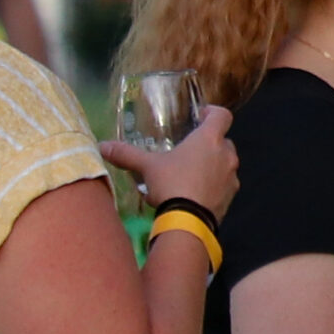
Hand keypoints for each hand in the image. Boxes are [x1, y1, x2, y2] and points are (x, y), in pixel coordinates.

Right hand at [103, 103, 238, 219]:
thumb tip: (102, 146)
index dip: (213, 112)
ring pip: (224, 165)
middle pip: (223, 141)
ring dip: (210, 166)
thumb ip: (126, 154)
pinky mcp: (231, 197)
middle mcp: (226, 155)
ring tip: (187, 175)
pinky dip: (211, 186)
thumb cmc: (171, 183)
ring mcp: (231, 177)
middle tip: (189, 150)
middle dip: (209, 144)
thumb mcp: (147, 167)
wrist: (189, 221)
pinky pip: (223, 186)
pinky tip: (191, 195)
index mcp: (209, 139)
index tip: (202, 116)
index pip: (222, 115)